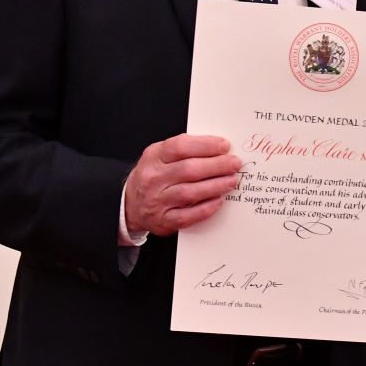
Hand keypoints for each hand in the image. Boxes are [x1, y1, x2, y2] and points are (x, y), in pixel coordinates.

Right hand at [123, 134, 241, 236]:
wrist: (131, 205)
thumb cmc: (155, 176)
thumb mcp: (161, 155)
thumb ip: (186, 149)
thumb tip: (219, 148)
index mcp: (154, 157)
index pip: (180, 147)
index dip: (205, 145)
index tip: (225, 146)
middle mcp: (153, 178)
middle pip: (189, 170)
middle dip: (217, 166)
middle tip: (235, 164)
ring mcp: (157, 201)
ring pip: (190, 192)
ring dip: (215, 186)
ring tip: (232, 180)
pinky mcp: (164, 220)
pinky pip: (188, 216)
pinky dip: (206, 208)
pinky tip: (219, 200)